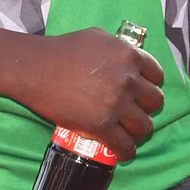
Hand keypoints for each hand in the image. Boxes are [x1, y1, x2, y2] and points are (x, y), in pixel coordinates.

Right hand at [16, 29, 165, 161]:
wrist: (32, 68)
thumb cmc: (61, 50)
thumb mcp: (97, 37)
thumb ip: (119, 49)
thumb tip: (130, 62)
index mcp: (128, 56)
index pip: (157, 76)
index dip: (151, 84)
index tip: (142, 92)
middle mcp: (127, 80)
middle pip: (155, 102)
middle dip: (145, 107)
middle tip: (132, 110)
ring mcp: (115, 104)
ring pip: (145, 126)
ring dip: (137, 130)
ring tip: (127, 131)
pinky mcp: (101, 125)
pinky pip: (125, 146)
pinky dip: (126, 151)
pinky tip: (121, 150)